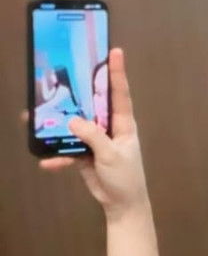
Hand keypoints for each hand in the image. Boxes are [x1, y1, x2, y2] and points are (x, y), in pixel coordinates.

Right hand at [34, 48, 149, 219]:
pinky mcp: (83, 153)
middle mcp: (108, 127)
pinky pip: (66, 148)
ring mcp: (94, 139)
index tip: (115, 51)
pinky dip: (56, 156)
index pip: (119, 93)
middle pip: (90, 103)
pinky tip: (46, 162)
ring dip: (55, 122)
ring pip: (73, 124)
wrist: (121, 204)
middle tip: (61, 71)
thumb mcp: (112, 156)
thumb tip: (73, 121)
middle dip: (76, 89)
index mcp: (123, 124)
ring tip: (33, 116)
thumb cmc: (126, 178)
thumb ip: (94, 137)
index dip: (117, 72)